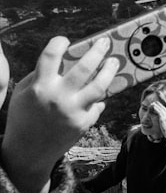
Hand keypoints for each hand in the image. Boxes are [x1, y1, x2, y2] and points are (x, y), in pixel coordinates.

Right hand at [2, 36, 117, 192]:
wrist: (27, 153)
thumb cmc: (24, 118)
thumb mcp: (23, 93)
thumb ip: (41, 76)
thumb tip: (66, 59)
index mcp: (40, 87)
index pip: (51, 56)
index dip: (59, 43)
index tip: (65, 40)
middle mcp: (58, 97)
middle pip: (85, 67)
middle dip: (98, 50)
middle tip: (105, 42)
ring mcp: (73, 111)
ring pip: (100, 86)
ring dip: (110, 71)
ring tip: (114, 61)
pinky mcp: (84, 123)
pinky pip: (97, 105)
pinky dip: (97, 99)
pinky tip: (99, 93)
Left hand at [151, 101, 165, 138]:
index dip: (163, 107)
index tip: (160, 106)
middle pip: (164, 108)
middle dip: (160, 105)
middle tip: (156, 102)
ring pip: (161, 108)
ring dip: (157, 105)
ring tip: (153, 103)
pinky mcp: (162, 117)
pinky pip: (158, 111)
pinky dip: (155, 108)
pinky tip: (153, 106)